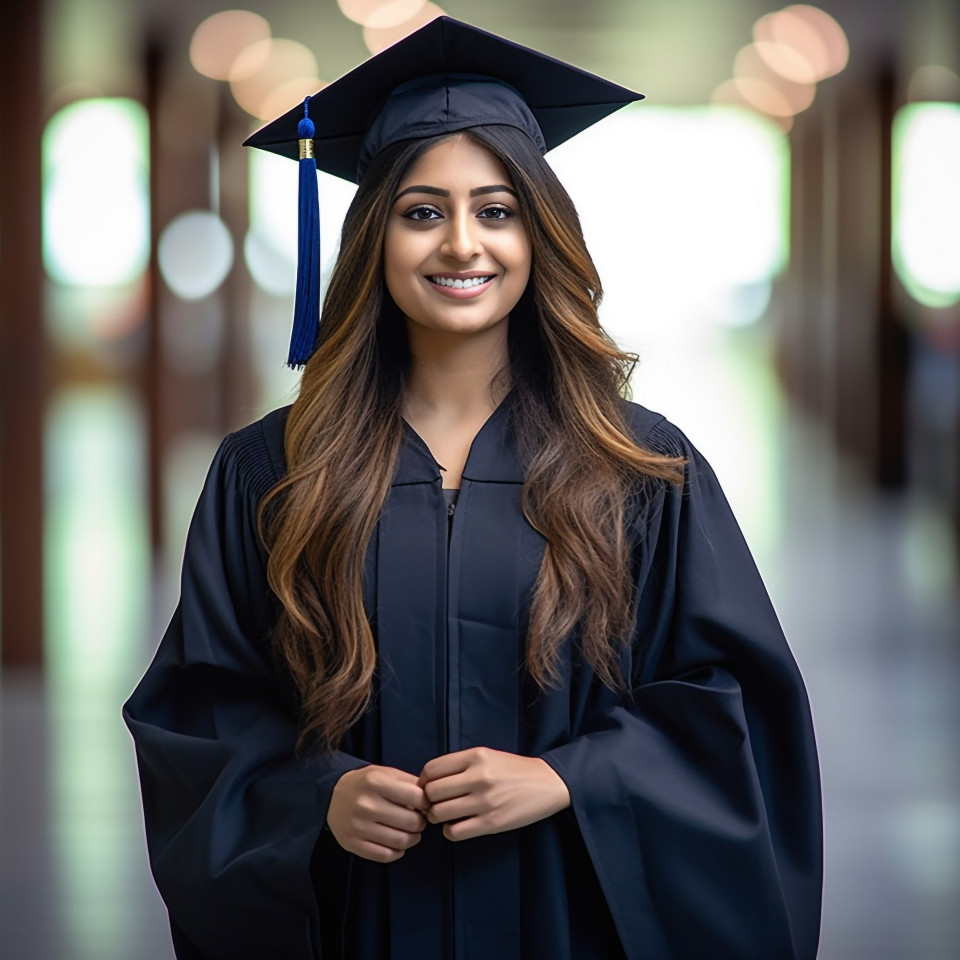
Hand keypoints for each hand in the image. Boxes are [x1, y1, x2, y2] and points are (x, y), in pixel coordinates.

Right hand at [327, 765, 428, 862]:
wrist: (332, 796)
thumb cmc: (366, 783)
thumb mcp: (386, 772)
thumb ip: (409, 782)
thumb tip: (431, 799)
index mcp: (375, 782)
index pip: (415, 796)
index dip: (425, 802)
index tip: (424, 804)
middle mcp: (365, 805)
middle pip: (410, 822)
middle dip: (421, 822)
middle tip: (418, 820)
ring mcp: (358, 826)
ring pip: (400, 841)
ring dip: (412, 838)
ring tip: (410, 831)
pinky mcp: (353, 844)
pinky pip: (385, 855)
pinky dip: (398, 852)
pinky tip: (397, 843)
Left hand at [418, 747, 570, 840]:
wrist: (547, 783)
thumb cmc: (513, 769)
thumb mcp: (487, 755)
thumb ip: (459, 764)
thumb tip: (428, 781)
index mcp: (476, 756)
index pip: (432, 769)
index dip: (423, 781)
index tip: (427, 787)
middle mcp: (479, 776)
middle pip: (431, 792)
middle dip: (428, 800)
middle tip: (435, 804)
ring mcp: (485, 801)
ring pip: (439, 813)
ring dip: (437, 817)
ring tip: (446, 815)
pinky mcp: (491, 823)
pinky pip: (455, 832)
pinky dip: (450, 831)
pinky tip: (458, 825)